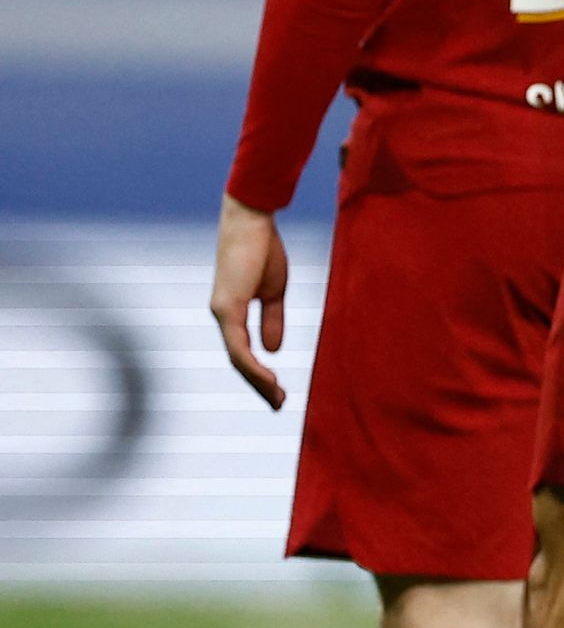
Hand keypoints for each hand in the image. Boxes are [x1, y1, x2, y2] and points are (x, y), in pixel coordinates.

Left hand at [209, 197, 291, 409]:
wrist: (251, 222)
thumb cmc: (262, 250)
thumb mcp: (274, 291)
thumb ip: (272, 320)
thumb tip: (273, 350)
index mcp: (232, 313)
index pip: (244, 353)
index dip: (260, 374)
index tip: (278, 391)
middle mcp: (222, 316)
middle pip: (238, 362)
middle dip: (259, 386)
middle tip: (278, 405)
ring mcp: (222, 313)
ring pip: (237, 359)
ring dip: (257, 382)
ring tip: (276, 398)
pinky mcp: (227, 307)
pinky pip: (238, 345)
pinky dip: (253, 364)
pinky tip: (268, 378)